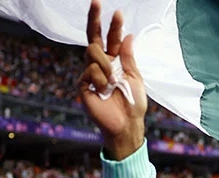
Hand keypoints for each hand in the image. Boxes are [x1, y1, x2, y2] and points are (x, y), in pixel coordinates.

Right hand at [79, 0, 147, 159]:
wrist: (126, 124)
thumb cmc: (133, 103)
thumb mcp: (135, 78)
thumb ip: (129, 57)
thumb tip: (128, 35)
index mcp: (116, 61)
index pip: (111, 39)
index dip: (113, 26)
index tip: (117, 12)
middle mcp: (101, 64)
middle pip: (94, 37)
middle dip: (95, 19)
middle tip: (97, 2)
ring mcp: (90, 73)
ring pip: (92, 52)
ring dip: (106, 64)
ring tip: (112, 81)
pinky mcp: (83, 85)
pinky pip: (89, 71)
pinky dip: (100, 79)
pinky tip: (104, 90)